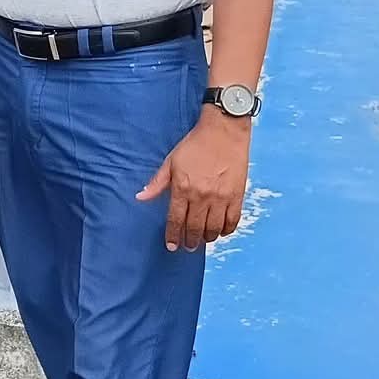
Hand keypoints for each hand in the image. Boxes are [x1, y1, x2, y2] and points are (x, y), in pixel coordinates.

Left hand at [138, 110, 250, 251]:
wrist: (223, 131)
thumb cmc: (195, 145)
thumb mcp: (171, 161)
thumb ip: (157, 182)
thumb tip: (141, 196)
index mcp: (183, 188)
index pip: (175, 219)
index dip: (173, 235)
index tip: (172, 246)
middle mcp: (201, 196)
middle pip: (194, 228)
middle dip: (190, 241)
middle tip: (188, 246)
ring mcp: (221, 197)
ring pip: (213, 228)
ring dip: (207, 237)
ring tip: (203, 239)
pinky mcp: (236, 195)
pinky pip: (232, 221)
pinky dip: (226, 230)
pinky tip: (221, 230)